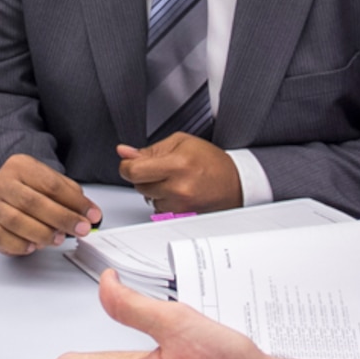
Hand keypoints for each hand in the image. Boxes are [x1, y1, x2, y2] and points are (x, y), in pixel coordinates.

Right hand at [0, 153, 102, 255]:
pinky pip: (0, 237)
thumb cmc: (32, 188)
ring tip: (58, 239)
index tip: (92, 215)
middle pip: (32, 203)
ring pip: (15, 221)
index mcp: (20, 166)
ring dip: (42, 234)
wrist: (6, 189)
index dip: (74, 203)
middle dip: (61, 219)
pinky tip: (33, 246)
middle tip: (81, 229)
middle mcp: (2, 183)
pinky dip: (19, 245)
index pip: (51, 185)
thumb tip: (91, 214)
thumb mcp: (54, 182)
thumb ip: (73, 197)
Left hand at [116, 133, 241, 212]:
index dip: (127, 166)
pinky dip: (162, 199)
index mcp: (178, 165)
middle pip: (138, 185)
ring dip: (153, 188)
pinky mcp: (182, 216)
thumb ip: (150, 150)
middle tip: (159, 168)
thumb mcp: (180, 143)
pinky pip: (158, 208)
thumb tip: (125, 152)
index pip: (134, 171)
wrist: (235, 182)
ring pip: (147, 197)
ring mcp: (180, 205)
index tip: (129, 162)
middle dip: (142, 175)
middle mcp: (178, 188)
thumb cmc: (210, 161)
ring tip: (173, 179)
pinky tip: (177, 190)